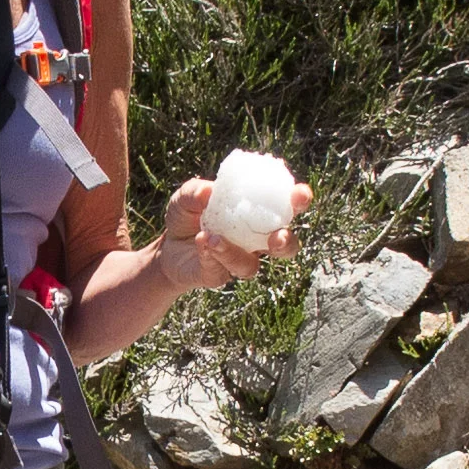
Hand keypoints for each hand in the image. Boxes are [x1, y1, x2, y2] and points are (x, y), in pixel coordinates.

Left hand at [155, 175, 312, 293]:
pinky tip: (202, 242)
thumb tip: (208, 191)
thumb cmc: (188, 217)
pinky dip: (211, 255)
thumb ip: (195, 191)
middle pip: (285, 248)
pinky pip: (220, 271)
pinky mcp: (218, 276)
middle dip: (286, 242)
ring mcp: (239, 261)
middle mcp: (256, 242)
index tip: (301, 194)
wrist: (167, 247)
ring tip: (213, 237)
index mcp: (258, 215)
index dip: (298, 202)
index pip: (286, 208)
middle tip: (277, 236)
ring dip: (234, 252)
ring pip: (250, 266)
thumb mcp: (186, 197)